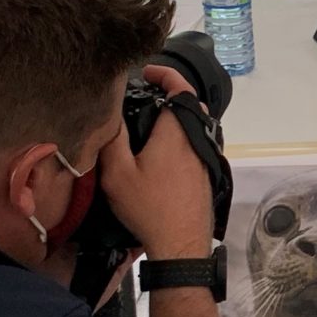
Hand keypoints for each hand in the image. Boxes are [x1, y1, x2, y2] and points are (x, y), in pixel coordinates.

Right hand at [96, 65, 213, 260]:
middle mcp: (195, 140)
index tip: (148, 72)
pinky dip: (180, 135)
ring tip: (149, 120)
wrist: (181, 244)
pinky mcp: (206, 173)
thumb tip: (110, 113)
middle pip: (189, 105)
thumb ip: (113, 140)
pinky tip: (160, 150)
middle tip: (146, 93)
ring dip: (175, 116)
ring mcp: (204, 158)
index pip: (180, 89)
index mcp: (176, 133)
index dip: (166, 74)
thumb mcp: (118, 174)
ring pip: (193, 125)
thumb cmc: (149, 209)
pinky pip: (194, 143)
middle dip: (170, 93)